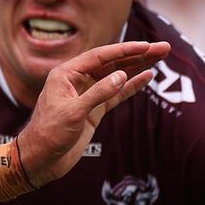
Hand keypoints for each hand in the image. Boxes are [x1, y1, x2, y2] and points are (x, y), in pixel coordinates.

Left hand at [15, 41, 169, 186]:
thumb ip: (98, 93)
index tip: (146, 45)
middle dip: (138, 54)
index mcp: (66, 74)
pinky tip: (147, 76)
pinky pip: (116, 94)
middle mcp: (77, 80)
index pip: (101, 56)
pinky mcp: (94, 110)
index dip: (125, 50)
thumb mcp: (73, 112)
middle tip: (163, 48)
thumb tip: (121, 75)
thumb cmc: (48, 134)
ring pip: (117, 76)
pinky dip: (132, 86)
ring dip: (138, 66)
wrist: (40, 159)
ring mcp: (87, 95)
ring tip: (160, 56)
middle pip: (112, 63)